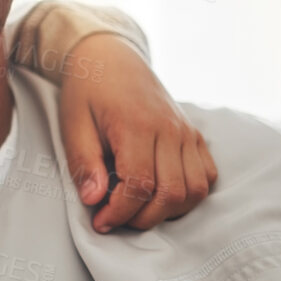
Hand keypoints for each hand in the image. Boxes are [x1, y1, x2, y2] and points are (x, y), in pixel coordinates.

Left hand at [60, 33, 217, 233]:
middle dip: (143, 217)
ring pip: (195, 190)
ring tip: (137, 209)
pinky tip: (160, 194)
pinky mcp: (195, 134)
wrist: (110, 57)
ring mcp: (187, 131)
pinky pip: (207, 175)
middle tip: (116, 219)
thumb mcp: (73, 125)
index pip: (139, 184)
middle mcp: (170, 129)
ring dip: (168, 211)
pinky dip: (188, 194)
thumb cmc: (87, 91)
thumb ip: (84, 164)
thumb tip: (94, 200)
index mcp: (136, 125)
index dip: (120, 212)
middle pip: (171, 193)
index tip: (100, 222)